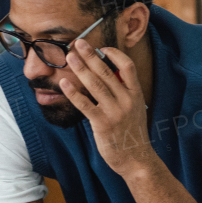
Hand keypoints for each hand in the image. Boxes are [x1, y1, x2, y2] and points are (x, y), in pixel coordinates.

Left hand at [60, 42, 153, 176]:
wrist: (136, 159)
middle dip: (91, 56)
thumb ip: (123, 93)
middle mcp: (127, 100)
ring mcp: (115, 112)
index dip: (115, 55)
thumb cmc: (131, 133)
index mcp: (135, 94)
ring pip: (95, 85)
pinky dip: (73, 93)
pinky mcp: (102, 124)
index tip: (102, 48)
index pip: (128, 67)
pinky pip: (85, 105)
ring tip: (70, 57)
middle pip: (107, 72)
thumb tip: (109, 75)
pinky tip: (64, 83)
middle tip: (79, 43)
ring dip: (81, 69)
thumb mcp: (134, 109)